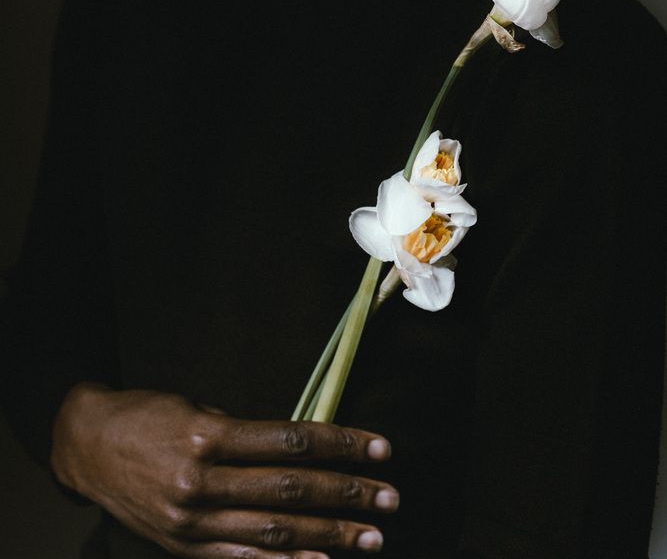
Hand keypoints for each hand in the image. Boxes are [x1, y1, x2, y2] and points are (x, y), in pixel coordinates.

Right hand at [51, 384, 397, 557]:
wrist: (87, 447)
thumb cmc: (146, 417)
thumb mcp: (196, 408)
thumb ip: (244, 433)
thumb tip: (302, 447)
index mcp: (208, 437)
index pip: (291, 440)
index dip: (341, 444)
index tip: (380, 448)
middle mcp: (202, 482)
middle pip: (290, 489)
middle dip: (346, 494)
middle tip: (389, 498)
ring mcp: (192, 522)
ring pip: (273, 532)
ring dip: (329, 536)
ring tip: (370, 536)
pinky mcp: (184, 548)